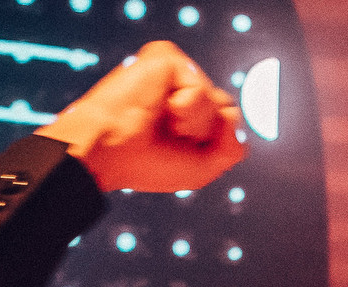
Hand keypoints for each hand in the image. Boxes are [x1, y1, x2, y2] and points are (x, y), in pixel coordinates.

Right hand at [40, 41, 245, 192]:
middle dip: (205, 134)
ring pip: (219, 101)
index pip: (230, 119)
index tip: (179, 149)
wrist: (112, 153)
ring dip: (195, 124)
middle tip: (170, 136)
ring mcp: (175, 70)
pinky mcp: (166, 58)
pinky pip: (201, 88)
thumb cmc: (148, 163)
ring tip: (163, 121)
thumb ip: (235, 148)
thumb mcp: (204, 168)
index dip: (213, 143)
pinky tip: (161, 108)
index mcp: (190, 106)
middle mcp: (184, 84)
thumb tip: (234, 115)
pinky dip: (186, 108)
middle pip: (229, 110)